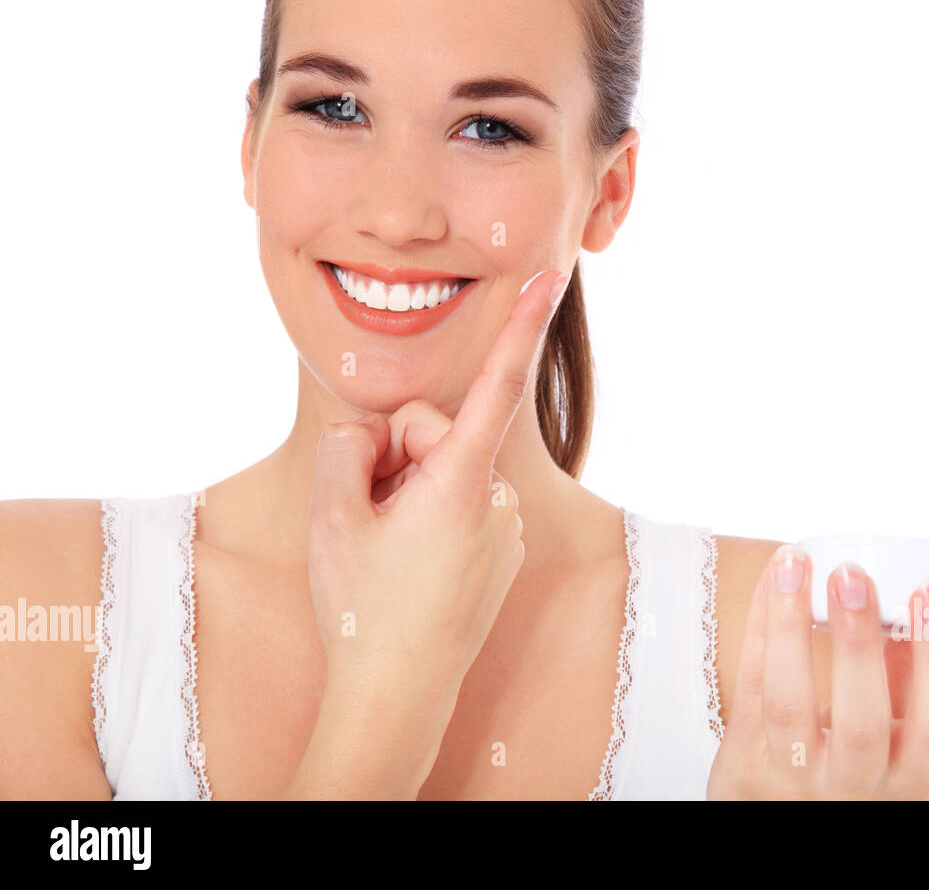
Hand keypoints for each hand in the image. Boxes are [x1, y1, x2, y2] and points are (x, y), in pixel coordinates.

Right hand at [305, 269, 567, 699]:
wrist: (396, 694)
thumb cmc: (364, 606)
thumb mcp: (331, 513)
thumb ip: (350, 447)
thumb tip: (376, 438)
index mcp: (461, 482)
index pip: (497, 386)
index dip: (523, 326)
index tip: (553, 277)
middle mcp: (495, 501)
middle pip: (433, 434)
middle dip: (393, 457)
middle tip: (364, 511)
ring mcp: (502, 529)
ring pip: (442, 473)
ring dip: (407, 492)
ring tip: (383, 548)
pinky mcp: (499, 551)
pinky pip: (456, 506)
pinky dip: (427, 517)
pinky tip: (405, 563)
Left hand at [706, 545, 928, 799]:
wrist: (784, 817)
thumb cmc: (854, 763)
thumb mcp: (898, 736)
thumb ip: (918, 672)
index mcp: (911, 774)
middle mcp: (855, 786)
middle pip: (861, 722)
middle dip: (858, 643)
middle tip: (850, 574)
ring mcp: (794, 778)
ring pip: (788, 704)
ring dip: (791, 626)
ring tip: (795, 564)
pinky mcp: (743, 763)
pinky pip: (748, 687)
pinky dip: (759, 627)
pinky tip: (772, 579)